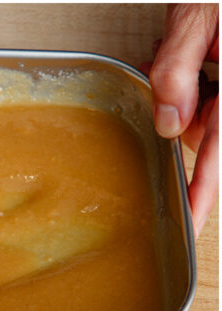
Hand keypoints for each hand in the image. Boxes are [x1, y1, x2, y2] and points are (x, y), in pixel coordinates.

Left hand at [145, 4, 217, 235]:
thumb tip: (167, 122)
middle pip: (205, 133)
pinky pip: (207, 96)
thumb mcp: (196, 22)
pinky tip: (183, 54)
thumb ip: (178, 71)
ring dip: (181, 91)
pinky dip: (189, 81)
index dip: (203, 190)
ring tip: (173, 52)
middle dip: (178, 111)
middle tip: (161, 66)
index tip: (189, 221)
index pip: (220, 153)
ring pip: (202, 114)